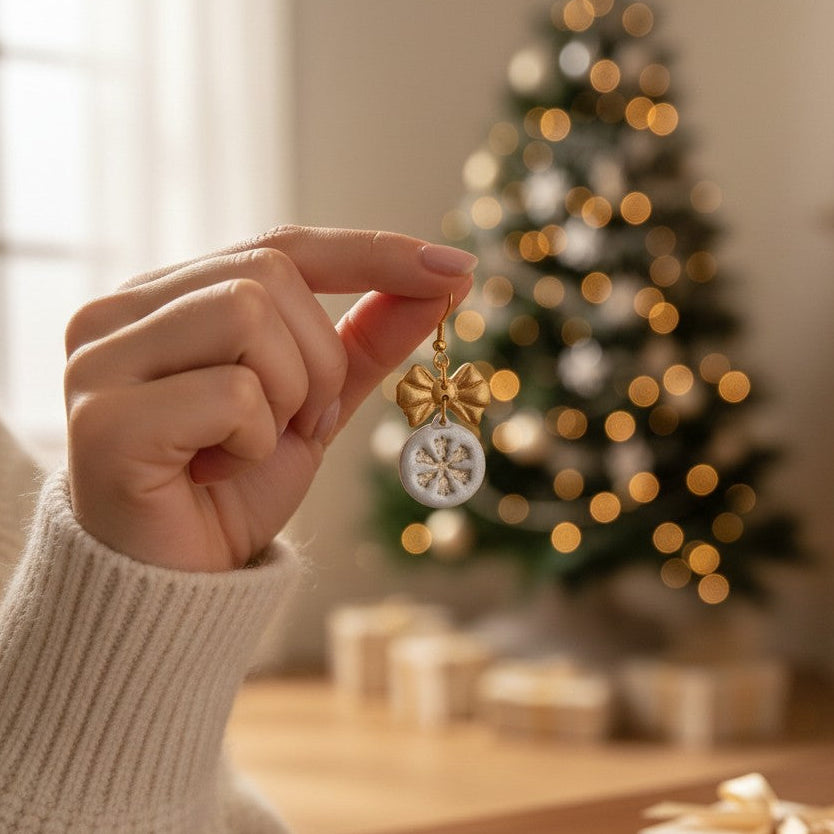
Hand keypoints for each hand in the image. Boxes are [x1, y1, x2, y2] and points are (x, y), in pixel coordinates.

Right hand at [64, 226, 474, 571]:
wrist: (176, 584)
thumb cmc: (232, 489)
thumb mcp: (314, 405)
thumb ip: (365, 341)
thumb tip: (441, 281)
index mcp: (167, 298)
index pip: (281, 244)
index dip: (371, 252)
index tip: (453, 266)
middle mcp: (119, 313)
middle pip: (271, 274)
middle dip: (320, 360)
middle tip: (299, 424)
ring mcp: (101, 361)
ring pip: (249, 314)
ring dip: (289, 397)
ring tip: (251, 447)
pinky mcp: (103, 420)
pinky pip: (233, 394)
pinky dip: (254, 442)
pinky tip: (213, 473)